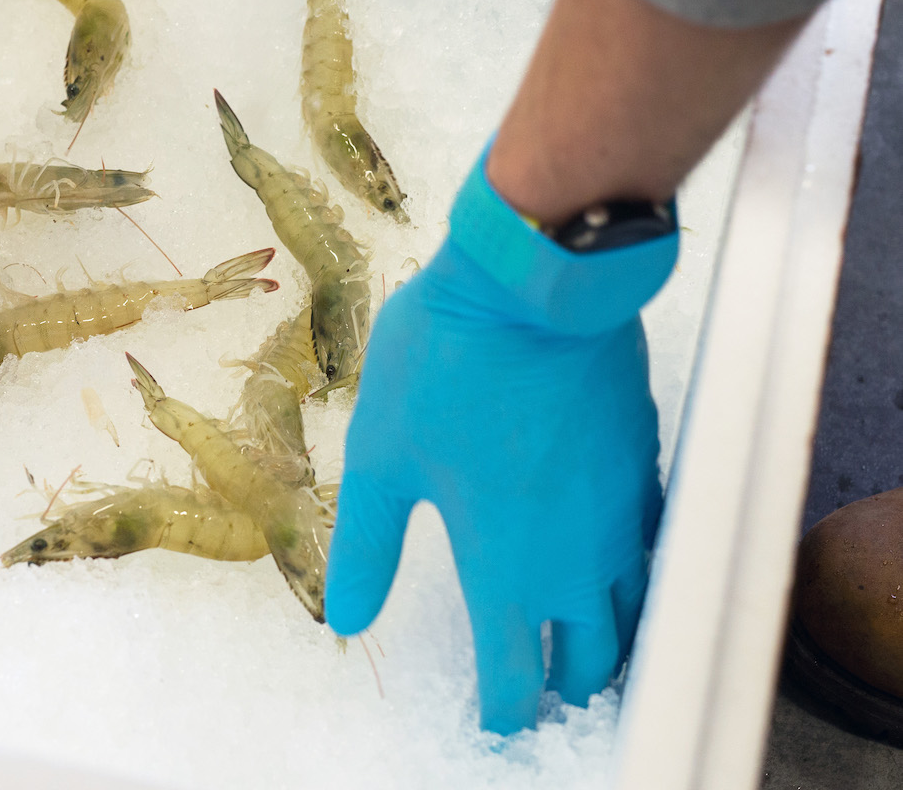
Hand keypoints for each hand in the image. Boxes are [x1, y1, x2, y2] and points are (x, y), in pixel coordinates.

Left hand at [326, 150, 673, 733]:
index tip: (495, 720)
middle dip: (564, 686)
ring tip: (585, 645)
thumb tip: (347, 617)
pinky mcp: (645, 466)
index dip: (505, 710)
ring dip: (610, 641)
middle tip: (541, 689)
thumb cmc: (447, 364)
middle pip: (590, 660)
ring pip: (637, 614)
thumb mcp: (381, 459)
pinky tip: (618, 565)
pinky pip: (655, 552)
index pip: (515, 676)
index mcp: (505, 565)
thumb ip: (368, 547)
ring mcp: (621, 514)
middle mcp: (575, 557)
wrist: (532, 283)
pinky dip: (640, 582)